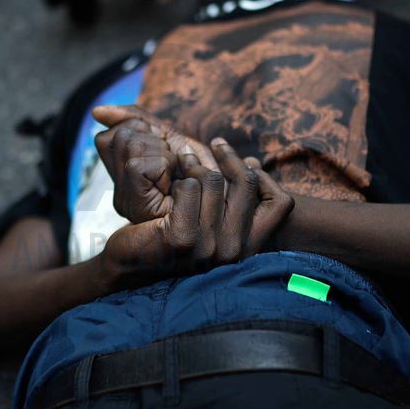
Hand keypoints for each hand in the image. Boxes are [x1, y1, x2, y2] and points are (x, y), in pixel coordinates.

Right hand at [93, 105, 217, 223]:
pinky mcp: (134, 206)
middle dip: (159, 144)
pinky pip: (141, 164)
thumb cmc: (204, 180)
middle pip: (122, 135)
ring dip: (166, 155)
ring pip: (132, 144)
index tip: (168, 159)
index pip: (109, 135)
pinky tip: (176, 187)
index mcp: (123, 174)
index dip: (144, 134)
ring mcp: (124, 200)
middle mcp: (119, 190)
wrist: (224, 218)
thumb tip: (97, 110)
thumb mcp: (171, 144)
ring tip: (178, 179)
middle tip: (176, 171)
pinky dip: (166, 167)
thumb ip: (138, 121)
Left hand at [100, 138, 293, 284]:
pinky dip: (175, 181)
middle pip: (245, 184)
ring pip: (214, 181)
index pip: (280, 204)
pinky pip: (188, 188)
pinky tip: (166, 186)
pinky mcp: (182, 239)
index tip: (244, 161)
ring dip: (194, 164)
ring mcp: (209, 248)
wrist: (129, 263)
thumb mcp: (210, 219)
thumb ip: (233, 199)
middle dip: (227, 158)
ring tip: (181, 160)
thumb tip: (253, 162)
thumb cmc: (171, 234)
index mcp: (246, 248)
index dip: (265, 177)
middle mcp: (233, 252)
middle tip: (212, 145)